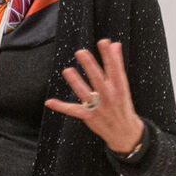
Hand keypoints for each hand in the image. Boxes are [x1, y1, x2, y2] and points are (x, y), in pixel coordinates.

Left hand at [44, 38, 145, 154]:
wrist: (125, 133)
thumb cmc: (122, 104)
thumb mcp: (123, 85)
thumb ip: (117, 65)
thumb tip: (115, 44)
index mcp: (119, 88)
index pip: (115, 69)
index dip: (110, 56)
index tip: (104, 42)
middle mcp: (109, 96)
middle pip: (98, 79)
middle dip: (90, 66)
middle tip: (81, 52)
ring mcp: (99, 107)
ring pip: (85, 94)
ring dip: (76, 83)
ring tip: (67, 70)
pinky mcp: (89, 117)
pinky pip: (73, 110)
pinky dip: (61, 106)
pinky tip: (49, 102)